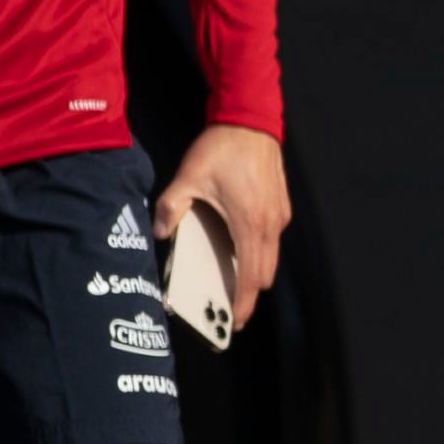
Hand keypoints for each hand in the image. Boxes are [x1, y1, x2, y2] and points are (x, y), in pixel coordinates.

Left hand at [154, 123, 292, 330]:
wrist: (250, 121)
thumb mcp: (189, 176)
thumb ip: (172, 206)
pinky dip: (259, 252)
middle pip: (265, 273)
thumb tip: (161, 231)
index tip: (236, 322)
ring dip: (255, 272)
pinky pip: (272, 240)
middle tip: (228, 307)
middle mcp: (270, 224)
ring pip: (271, 258)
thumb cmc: (222, 149)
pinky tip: (239, 247)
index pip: (250, 275)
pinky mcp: (281, 207)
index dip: (244, 302)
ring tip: (233, 282)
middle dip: (249, 293)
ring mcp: (279, 216)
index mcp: (249, 223)